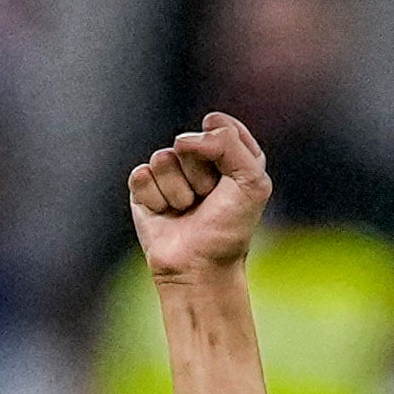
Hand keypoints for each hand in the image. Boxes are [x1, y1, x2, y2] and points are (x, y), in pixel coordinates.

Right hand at [127, 112, 273, 279]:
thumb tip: (185, 138)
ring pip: (163, 159)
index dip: (222, 149)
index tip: (229, 177)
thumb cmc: (229, 228)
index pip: (220, 126)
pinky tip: (166, 215)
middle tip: (207, 201)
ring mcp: (169, 172)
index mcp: (230, 155)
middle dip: (200, 175)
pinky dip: (156, 199)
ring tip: (187, 210)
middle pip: (188, 142)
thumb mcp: (251, 182)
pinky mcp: (144, 187)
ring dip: (178, 191)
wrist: (200, 267)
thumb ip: (230, 143)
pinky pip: (142, 175)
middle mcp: (198, 160)